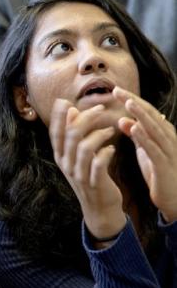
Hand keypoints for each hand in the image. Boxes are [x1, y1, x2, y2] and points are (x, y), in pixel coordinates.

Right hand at [49, 98, 125, 238]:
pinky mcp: (93, 183)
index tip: (65, 101)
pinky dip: (106, 153)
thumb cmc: (90, 176)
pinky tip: (112, 149)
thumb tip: (70, 109)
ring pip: (85, 148)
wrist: (99, 208)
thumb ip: (73, 134)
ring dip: (99, 134)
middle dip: (86, 118)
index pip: (55, 132)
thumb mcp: (78, 155)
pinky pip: (98, 164)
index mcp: (60, 156)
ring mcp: (78, 174)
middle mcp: (66, 164)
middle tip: (100, 109)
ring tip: (111, 130)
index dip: (58, 116)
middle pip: (72, 135)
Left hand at [114, 87, 176, 221]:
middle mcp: (167, 138)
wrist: (174, 198)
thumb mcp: (145, 151)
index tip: (115, 90)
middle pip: (150, 115)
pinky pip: (154, 148)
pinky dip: (144, 137)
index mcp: (162, 133)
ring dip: (141, 114)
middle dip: (134, 101)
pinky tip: (134, 128)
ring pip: (154, 128)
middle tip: (117, 90)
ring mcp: (168, 150)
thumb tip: (122, 120)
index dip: (132, 100)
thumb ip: (136, 136)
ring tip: (128, 102)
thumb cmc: (158, 172)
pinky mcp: (164, 164)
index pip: (146, 112)